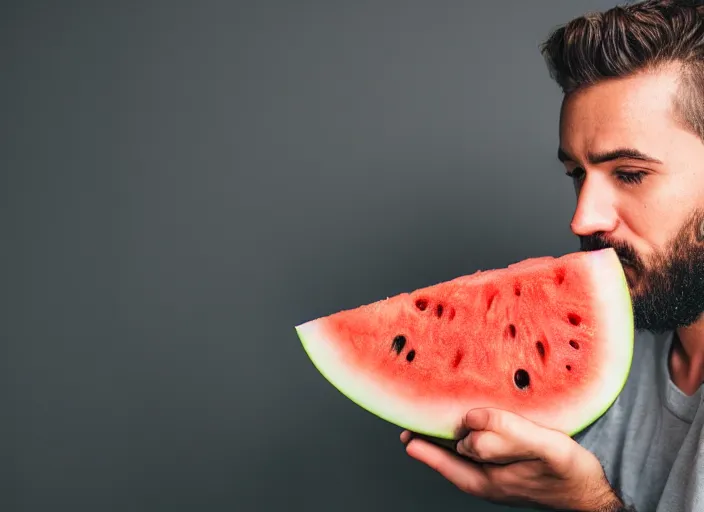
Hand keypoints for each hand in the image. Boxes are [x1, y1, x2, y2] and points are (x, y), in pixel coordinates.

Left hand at [400, 408, 623, 510]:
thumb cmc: (571, 476)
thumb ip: (509, 434)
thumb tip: (471, 419)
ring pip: (458, 449)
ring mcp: (492, 473)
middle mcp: (483, 477)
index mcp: (485, 478)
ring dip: (444, 430)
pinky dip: (465, 431)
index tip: (404, 425)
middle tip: (409, 412)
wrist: (593, 496)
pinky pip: (476, 446)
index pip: (440, 457)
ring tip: (429, 410)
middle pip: (443, 453)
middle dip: (426, 434)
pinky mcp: (504, 465)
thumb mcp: (545, 449)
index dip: (422, 438)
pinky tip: (468, 418)